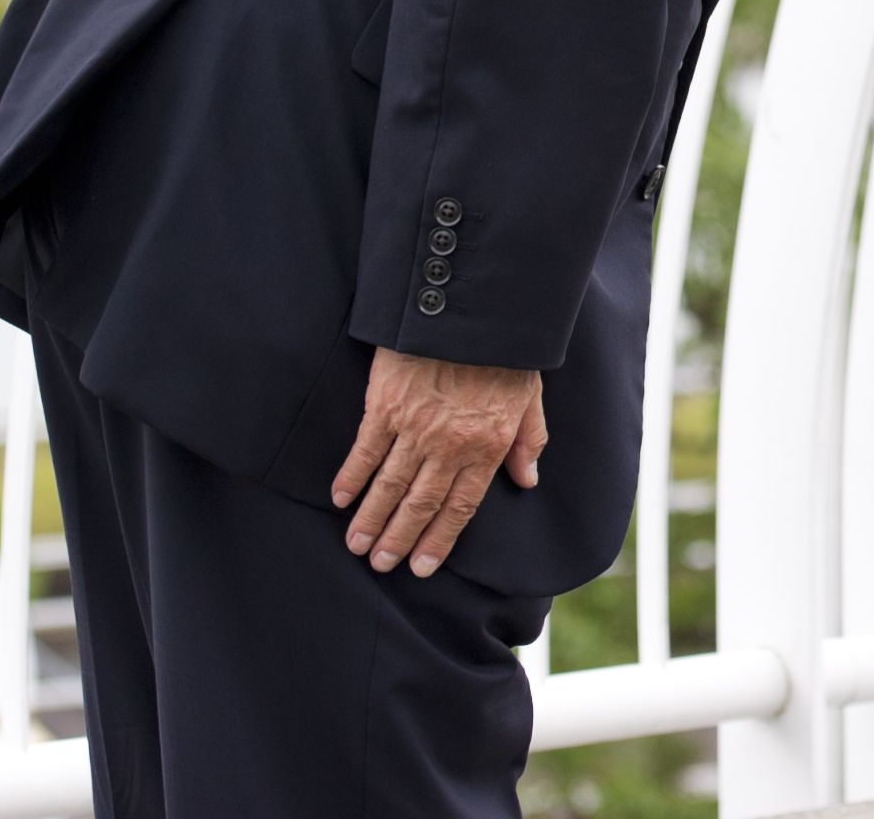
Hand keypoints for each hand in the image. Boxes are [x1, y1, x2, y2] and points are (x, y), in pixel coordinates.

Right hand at [331, 346, 547, 574]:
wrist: (475, 306)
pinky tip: (341, 498)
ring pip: (390, 484)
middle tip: (380, 564)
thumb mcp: (531, 395)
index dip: (439, 539)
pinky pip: (366, 449)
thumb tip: (527, 479)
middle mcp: (450, 444)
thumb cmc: (506, 349)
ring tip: (357, 545)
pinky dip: (353, 476)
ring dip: (372, 518)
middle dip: (399, 538)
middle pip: (420, 503)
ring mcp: (416, 426)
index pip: (460, 506)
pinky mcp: (387, 403)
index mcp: (487, 444)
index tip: (420, 567)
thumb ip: (529, 440)